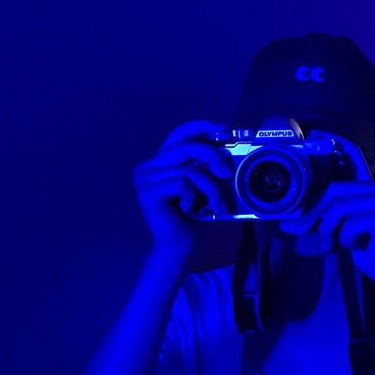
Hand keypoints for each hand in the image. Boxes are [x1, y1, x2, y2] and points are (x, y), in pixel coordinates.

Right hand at [133, 119, 232, 260]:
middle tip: (228, 173)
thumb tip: (228, 151)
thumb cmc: (194, 218)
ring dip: (210, 188)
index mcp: (162, 162)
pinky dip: (194, 197)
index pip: (179, 134)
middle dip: (213, 157)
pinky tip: (189, 210)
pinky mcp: (147, 191)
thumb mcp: (204, 186)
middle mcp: (149, 166)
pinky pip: (182, 182)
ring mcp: (145, 178)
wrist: (180, 248)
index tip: (222, 128)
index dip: (200, 127)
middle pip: (187, 146)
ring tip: (216, 205)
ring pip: (189, 169)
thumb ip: (208, 167)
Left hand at [279, 132, 374, 286]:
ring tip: (333, 243)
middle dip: (312, 212)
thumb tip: (286, 223)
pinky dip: (345, 238)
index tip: (318, 132)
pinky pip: (349, 222)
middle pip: (334, 189)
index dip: (336, 142)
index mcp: (367, 188)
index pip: (353, 156)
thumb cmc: (364, 248)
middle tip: (298, 229)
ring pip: (339, 206)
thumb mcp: (336, 230)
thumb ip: (318, 220)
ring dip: (328, 229)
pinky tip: (356, 245)